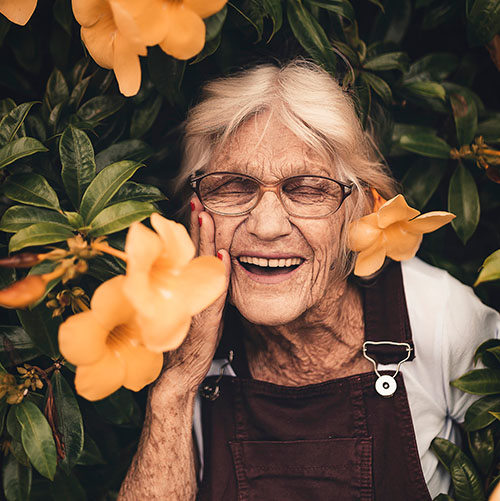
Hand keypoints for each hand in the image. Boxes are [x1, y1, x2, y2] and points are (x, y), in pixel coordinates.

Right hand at [151, 197, 230, 397]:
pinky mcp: (204, 319)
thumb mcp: (198, 312)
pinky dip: (218, 274)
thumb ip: (208, 291)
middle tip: (199, 201)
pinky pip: (213, 292)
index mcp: (187, 288)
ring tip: (206, 217)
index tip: (200, 208)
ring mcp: (193, 304)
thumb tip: (221, 268)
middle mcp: (187, 292)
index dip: (195, 231)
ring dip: (204, 242)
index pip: (192, 253)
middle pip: (193, 253)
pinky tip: (222, 256)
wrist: (178, 376)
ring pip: (200, 267)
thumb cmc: (187, 343)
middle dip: (197, 226)